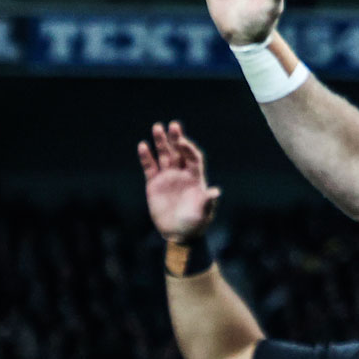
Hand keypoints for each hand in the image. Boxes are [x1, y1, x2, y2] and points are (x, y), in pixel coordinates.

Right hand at [138, 121, 220, 243]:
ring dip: (161, 142)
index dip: (189, 149)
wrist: (179, 233)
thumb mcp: (203, 213)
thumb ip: (207, 202)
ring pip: (164, 156)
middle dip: (176, 139)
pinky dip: (146, 157)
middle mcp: (182, 174)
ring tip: (157, 127)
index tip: (183, 142)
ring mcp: (168, 177)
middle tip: (173, 125)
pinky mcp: (154, 184)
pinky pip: (150, 167)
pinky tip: (143, 146)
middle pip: (179, 152)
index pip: (193, 158)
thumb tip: (214, 192)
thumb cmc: (195, 223)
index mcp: (196, 178)